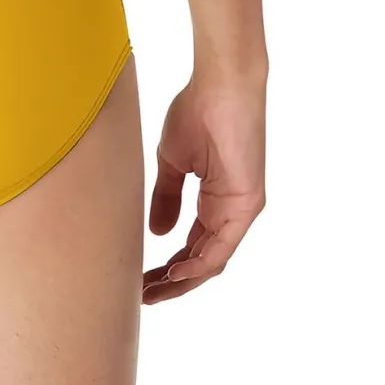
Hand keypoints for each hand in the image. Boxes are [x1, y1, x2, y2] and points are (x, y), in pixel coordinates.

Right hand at [143, 73, 265, 303]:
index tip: (137, 280)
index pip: (190, 248)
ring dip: (181, 281)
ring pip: (211, 261)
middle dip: (170, 283)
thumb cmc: (197, 113)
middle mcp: (230, 212)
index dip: (165, 269)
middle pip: (200, 262)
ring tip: (151, 292)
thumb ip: (166, 198)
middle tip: (140, 297)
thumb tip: (157, 234)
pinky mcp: (247, 205)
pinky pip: (222, 247)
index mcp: (215, 203)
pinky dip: (198, 264)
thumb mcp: (172, 164)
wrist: (219, 87)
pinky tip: (175, 273)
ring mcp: (240, 211)